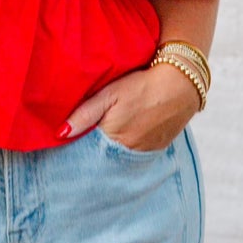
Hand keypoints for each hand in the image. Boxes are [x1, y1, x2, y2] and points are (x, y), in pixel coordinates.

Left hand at [61, 61, 199, 151]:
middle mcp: (129, 152)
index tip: (69, 147)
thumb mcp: (109, 94)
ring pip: (120, 158)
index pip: (88, 152)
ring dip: (111, 152)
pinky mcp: (157, 149)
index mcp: (113, 138)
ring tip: (106, 139)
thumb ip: (85, 114)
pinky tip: (125, 137)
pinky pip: (136, 155)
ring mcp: (145, 153)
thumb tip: (60, 134)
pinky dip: (128, 149)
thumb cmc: (142, 85)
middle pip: (104, 158)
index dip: (79, 148)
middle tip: (85, 145)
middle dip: (93, 154)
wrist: (182, 84)